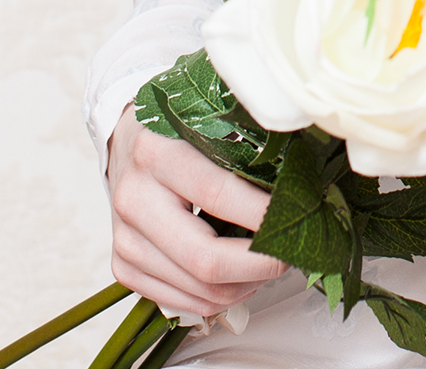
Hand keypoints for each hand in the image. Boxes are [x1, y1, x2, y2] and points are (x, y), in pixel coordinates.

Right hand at [104, 111, 287, 320]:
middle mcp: (134, 200)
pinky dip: (222, 296)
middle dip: (261, 264)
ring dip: (247, 285)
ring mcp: (125, 240)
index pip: (216, 194)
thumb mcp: (207, 122)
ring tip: (269, 262)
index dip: (263, 214)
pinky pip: (185, 303)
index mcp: (155, 153)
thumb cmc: (176, 133)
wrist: (124, 143)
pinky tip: (240, 274)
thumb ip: (247, 147)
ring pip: (199, 289)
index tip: (299, 215)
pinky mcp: (124, 267)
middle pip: (206, 258)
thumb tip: (301, 183)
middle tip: (291, 252)